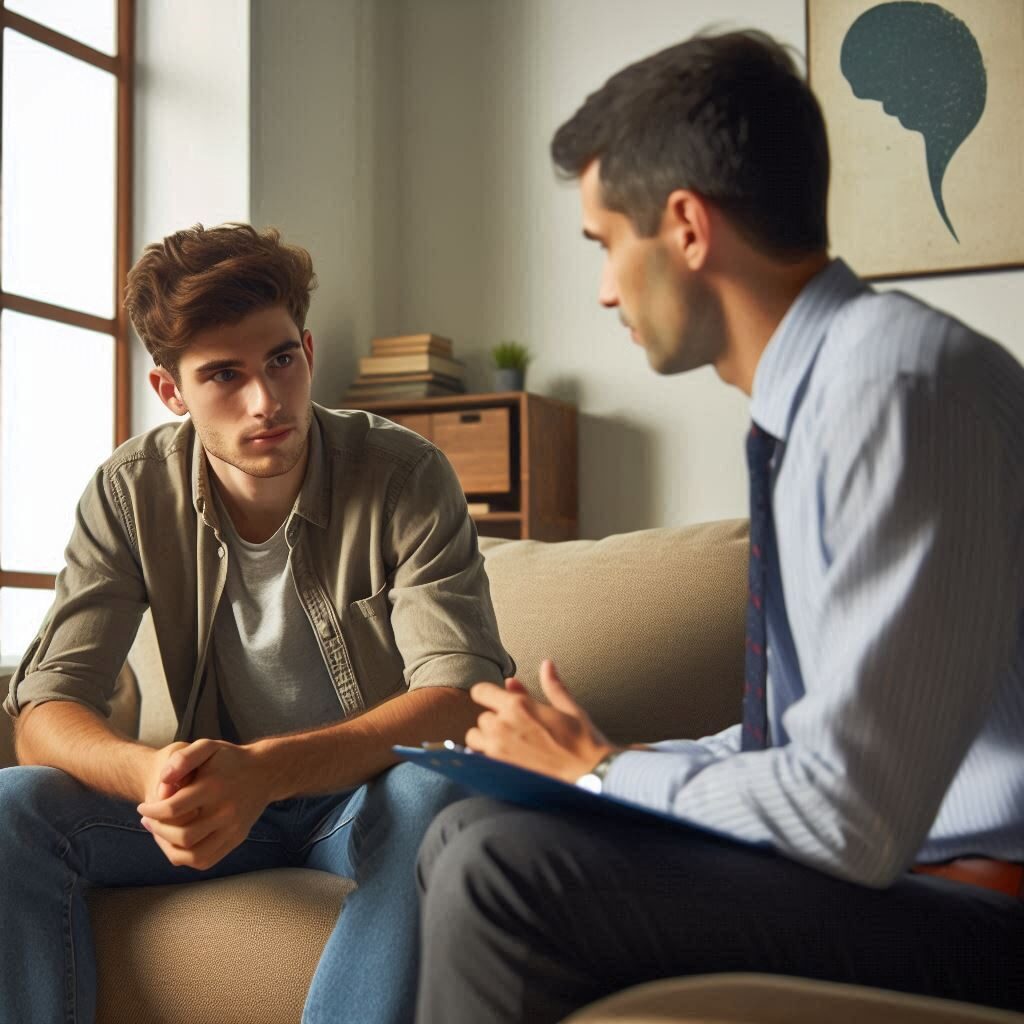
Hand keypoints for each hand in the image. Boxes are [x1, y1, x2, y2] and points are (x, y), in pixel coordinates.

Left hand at [136, 739, 271, 870]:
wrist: (265, 772)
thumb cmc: (230, 759)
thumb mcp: (208, 747)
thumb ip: (183, 758)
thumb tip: (163, 779)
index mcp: (215, 787)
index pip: (173, 809)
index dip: (152, 811)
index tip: (143, 807)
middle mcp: (226, 812)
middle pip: (182, 836)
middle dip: (157, 830)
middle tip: (148, 821)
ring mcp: (233, 829)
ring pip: (193, 855)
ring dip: (168, 849)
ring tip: (160, 834)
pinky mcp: (236, 839)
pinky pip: (206, 860)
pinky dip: (185, 858)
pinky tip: (176, 844)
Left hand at [467, 659, 617, 782]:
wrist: (590, 775)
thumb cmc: (583, 742)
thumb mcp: (569, 708)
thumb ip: (552, 685)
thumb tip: (547, 665)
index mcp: (518, 705)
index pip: (481, 691)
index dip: (487, 694)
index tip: (494, 700)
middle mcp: (503, 726)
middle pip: (482, 717)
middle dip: (495, 720)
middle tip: (514, 728)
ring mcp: (499, 750)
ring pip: (476, 739)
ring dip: (487, 739)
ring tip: (507, 744)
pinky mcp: (501, 770)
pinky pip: (481, 760)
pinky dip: (489, 758)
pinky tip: (508, 760)